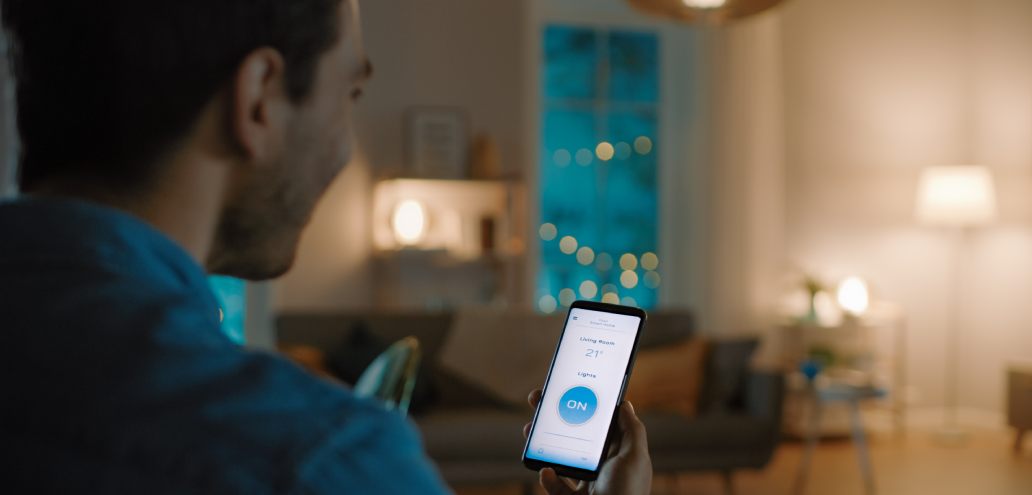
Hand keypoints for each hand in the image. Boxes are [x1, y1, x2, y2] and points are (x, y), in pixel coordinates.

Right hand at [523, 390, 652, 494]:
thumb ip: (632, 431)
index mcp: (619, 454)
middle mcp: (603, 467)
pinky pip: (555, 486)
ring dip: (544, 443)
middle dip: (556, 417)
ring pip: (560, 458)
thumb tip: (625, 404)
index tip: (568, 387)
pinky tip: (546, 472)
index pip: (601, 422)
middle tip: (538, 401)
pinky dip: (548, 479)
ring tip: (531, 431)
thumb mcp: (636, 459)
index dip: (585, 403)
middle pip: (576, 436)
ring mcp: (587, 485)